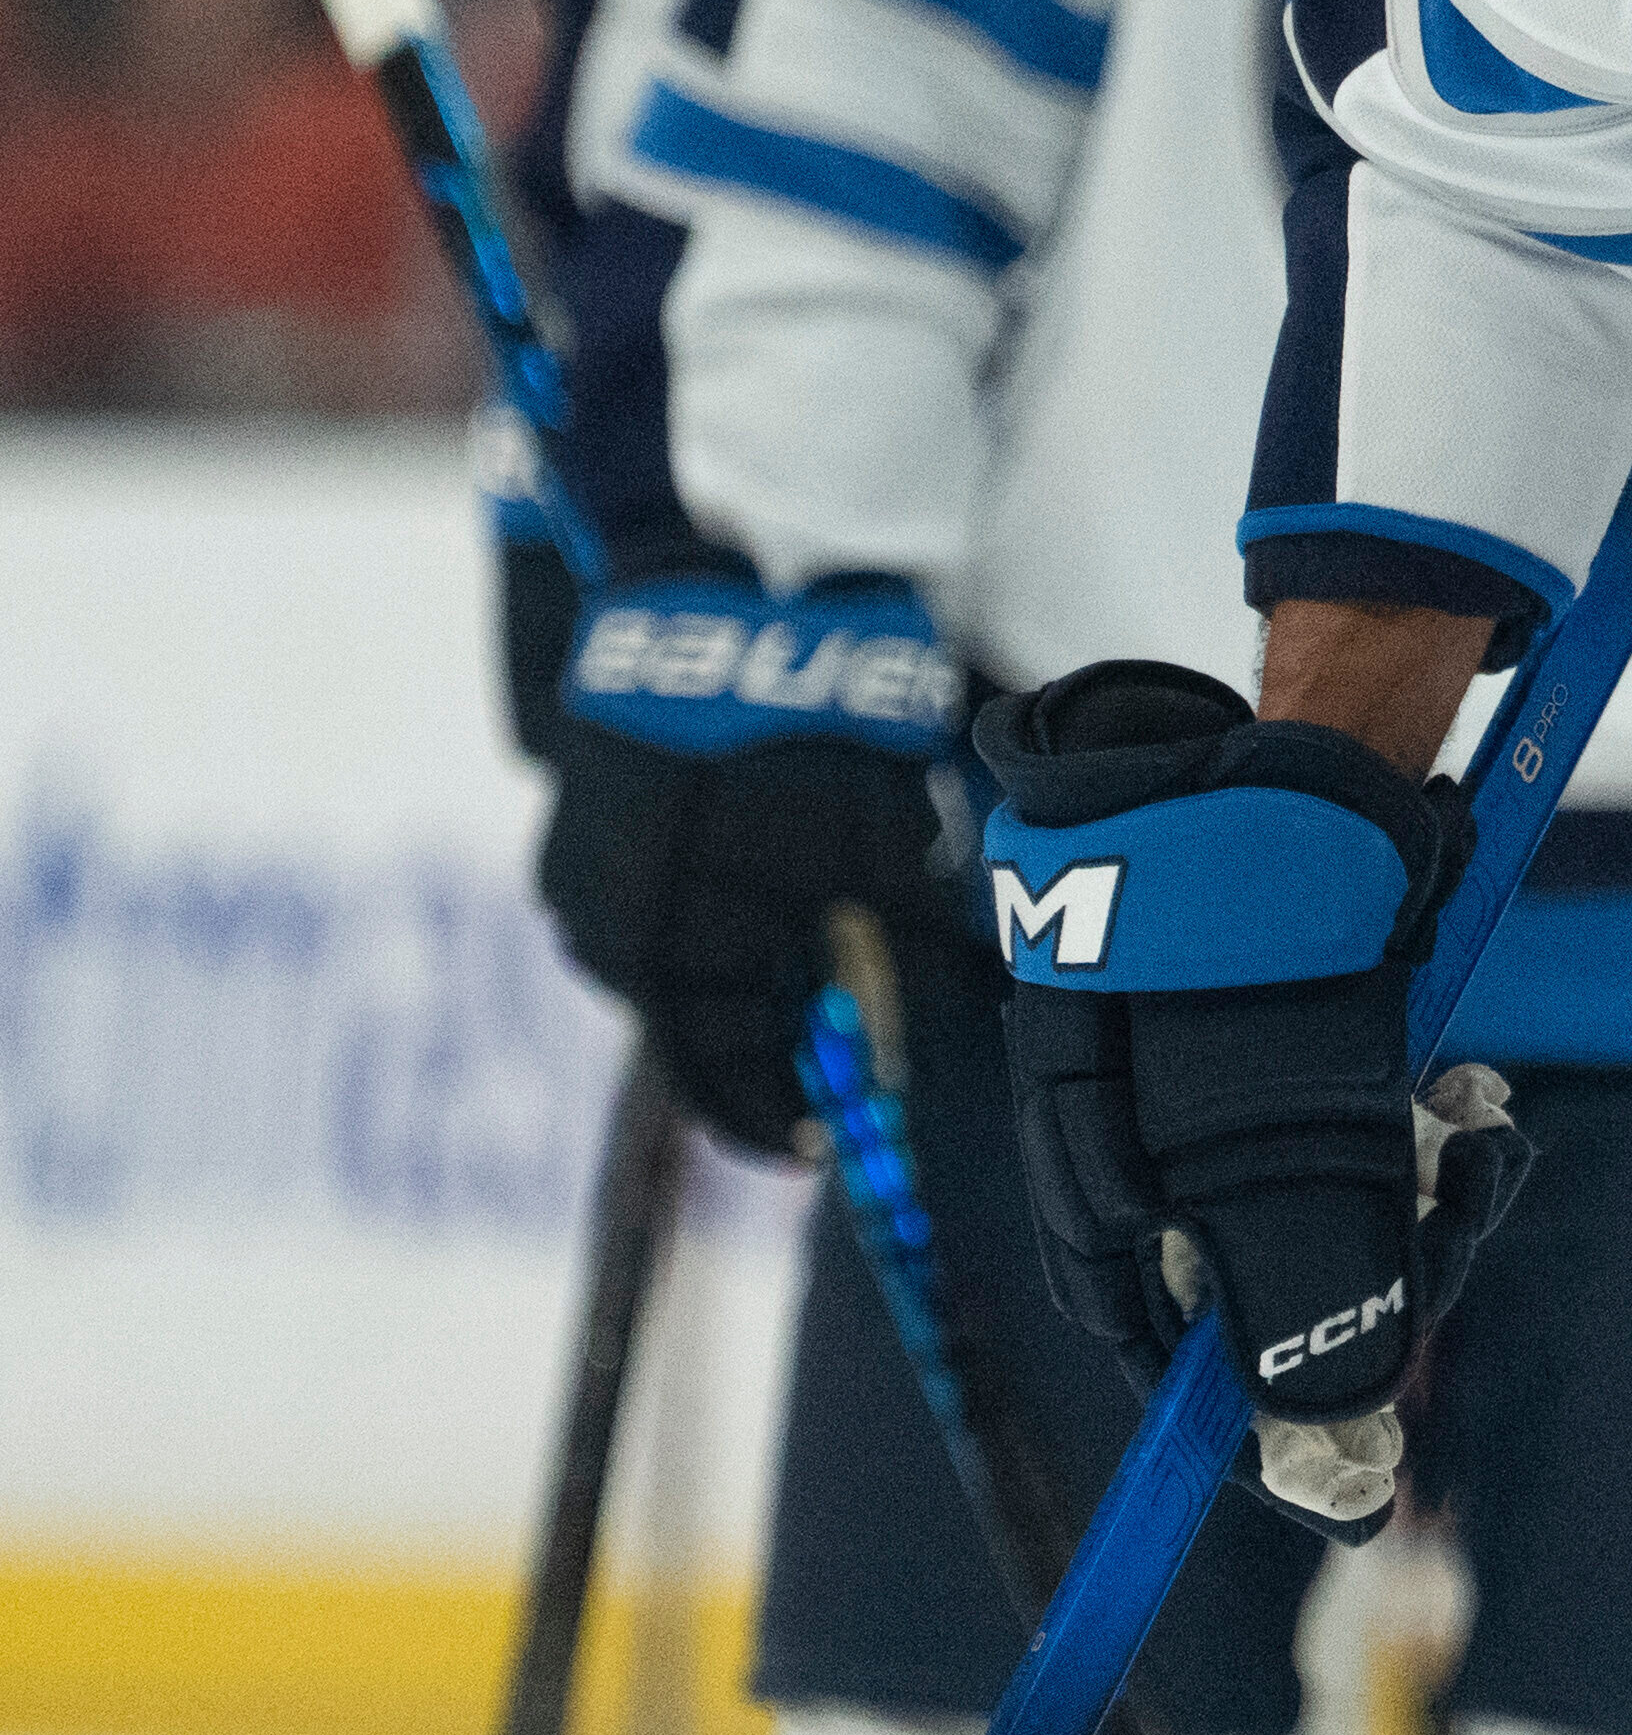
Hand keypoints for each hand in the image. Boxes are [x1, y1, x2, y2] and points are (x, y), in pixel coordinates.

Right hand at [532, 561, 969, 1154]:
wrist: (732, 590)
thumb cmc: (816, 724)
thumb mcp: (882, 842)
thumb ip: (908, 940)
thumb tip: (953, 1020)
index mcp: (671, 947)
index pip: (715, 1075)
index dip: (770, 1117)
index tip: (819, 1145)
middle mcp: (603, 922)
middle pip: (681, 1021)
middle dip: (750, 1046)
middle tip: (822, 1059)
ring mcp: (574, 865)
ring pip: (652, 960)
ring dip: (718, 978)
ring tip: (793, 973)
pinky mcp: (576, 810)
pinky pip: (632, 897)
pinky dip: (690, 914)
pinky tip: (747, 896)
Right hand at [977, 660, 1516, 1536]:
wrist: (1277, 780)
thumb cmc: (1256, 972)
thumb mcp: (1291, 1153)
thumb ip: (1308, 1294)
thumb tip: (1338, 1428)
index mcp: (1106, 1212)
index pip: (1178, 1367)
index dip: (1270, 1427)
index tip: (1367, 1471)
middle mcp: (1150, 1170)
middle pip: (1277, 1293)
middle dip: (1395, 1270)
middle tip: (1469, 1201)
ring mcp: (1219, 1108)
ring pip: (1342, 1214)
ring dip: (1432, 1193)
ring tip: (1483, 1130)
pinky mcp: (1293, 1052)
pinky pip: (1369, 1137)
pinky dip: (1431, 1132)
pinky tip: (1474, 1097)